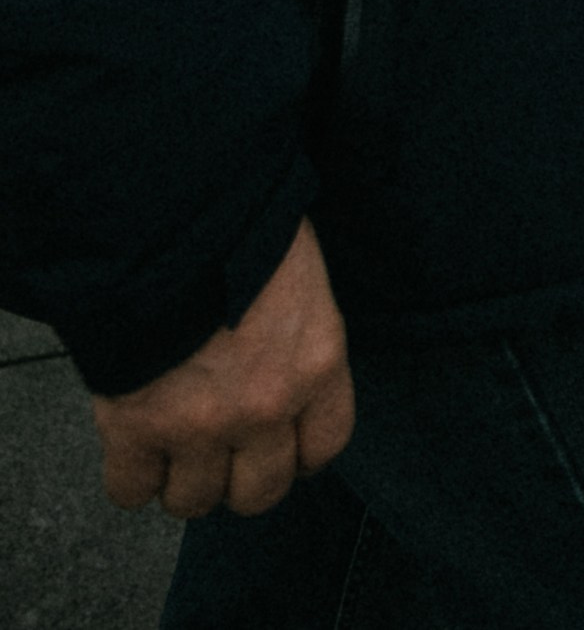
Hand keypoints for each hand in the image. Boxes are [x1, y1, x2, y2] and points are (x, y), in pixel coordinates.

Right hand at [91, 219, 352, 521]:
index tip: (277, 443)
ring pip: (194, 501)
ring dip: (180, 479)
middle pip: (260, 493)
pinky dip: (130, 476)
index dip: (295, 452)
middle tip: (219, 449)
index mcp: (317, 360)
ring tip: (171, 446)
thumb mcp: (296, 276)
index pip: (324, 446)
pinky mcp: (138, 427)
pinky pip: (131, 490)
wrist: (172, 211)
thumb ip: (293, 335)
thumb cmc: (239, 224)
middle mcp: (268, 405)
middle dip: (237, 476)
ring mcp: (202, 423)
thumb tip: (275, 358)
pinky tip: (132, 445)